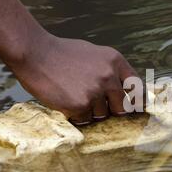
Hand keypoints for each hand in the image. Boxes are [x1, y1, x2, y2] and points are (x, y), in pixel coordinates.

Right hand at [10, 33, 138, 124]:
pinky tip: (65, 100)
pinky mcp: (80, 104)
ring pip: (101, 115)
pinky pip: (84, 119)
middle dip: (112, 110)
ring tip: (73, 95)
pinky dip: (76, 115)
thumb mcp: (94, 54)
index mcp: (115, 61)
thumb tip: (123, 90)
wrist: (34, 52)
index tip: (135, 109)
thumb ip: (110, 70)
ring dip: (90, 112)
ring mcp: (95, 91)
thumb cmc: (62, 53)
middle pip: (122, 107)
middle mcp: (108, 76)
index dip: (137, 101)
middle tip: (96, 104)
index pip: (137, 88)